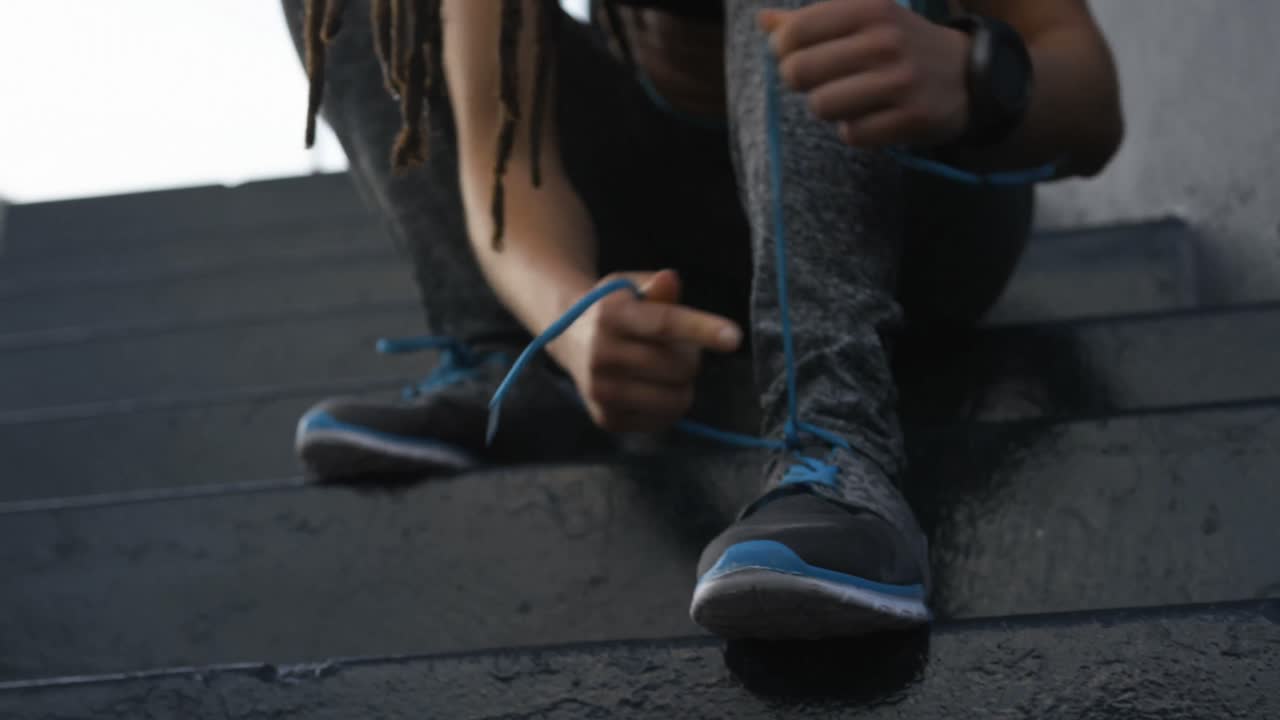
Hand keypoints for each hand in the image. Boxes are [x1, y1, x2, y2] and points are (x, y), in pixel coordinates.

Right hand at [553, 270, 742, 432]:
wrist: (568, 337)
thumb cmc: (613, 309)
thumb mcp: (629, 287)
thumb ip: (656, 287)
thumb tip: (670, 279)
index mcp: (610, 315)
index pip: (664, 323)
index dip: (702, 329)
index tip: (735, 337)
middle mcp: (601, 354)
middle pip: (679, 366)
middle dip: (691, 357)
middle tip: (675, 348)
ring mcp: (601, 390)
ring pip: (676, 397)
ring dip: (683, 384)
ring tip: (665, 369)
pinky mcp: (607, 418)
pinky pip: (665, 419)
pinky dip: (669, 404)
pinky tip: (651, 388)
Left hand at [760, 0, 970, 147]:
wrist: (970, 74)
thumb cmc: (900, 44)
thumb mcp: (865, 19)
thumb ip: (812, 21)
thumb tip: (762, 21)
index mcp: (870, 8)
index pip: (796, 31)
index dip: (783, 50)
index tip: (794, 55)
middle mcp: (885, 41)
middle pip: (798, 72)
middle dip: (801, 82)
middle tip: (820, 81)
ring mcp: (900, 81)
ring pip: (822, 106)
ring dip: (828, 108)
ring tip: (849, 99)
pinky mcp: (911, 118)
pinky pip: (852, 134)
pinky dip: (855, 130)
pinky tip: (873, 117)